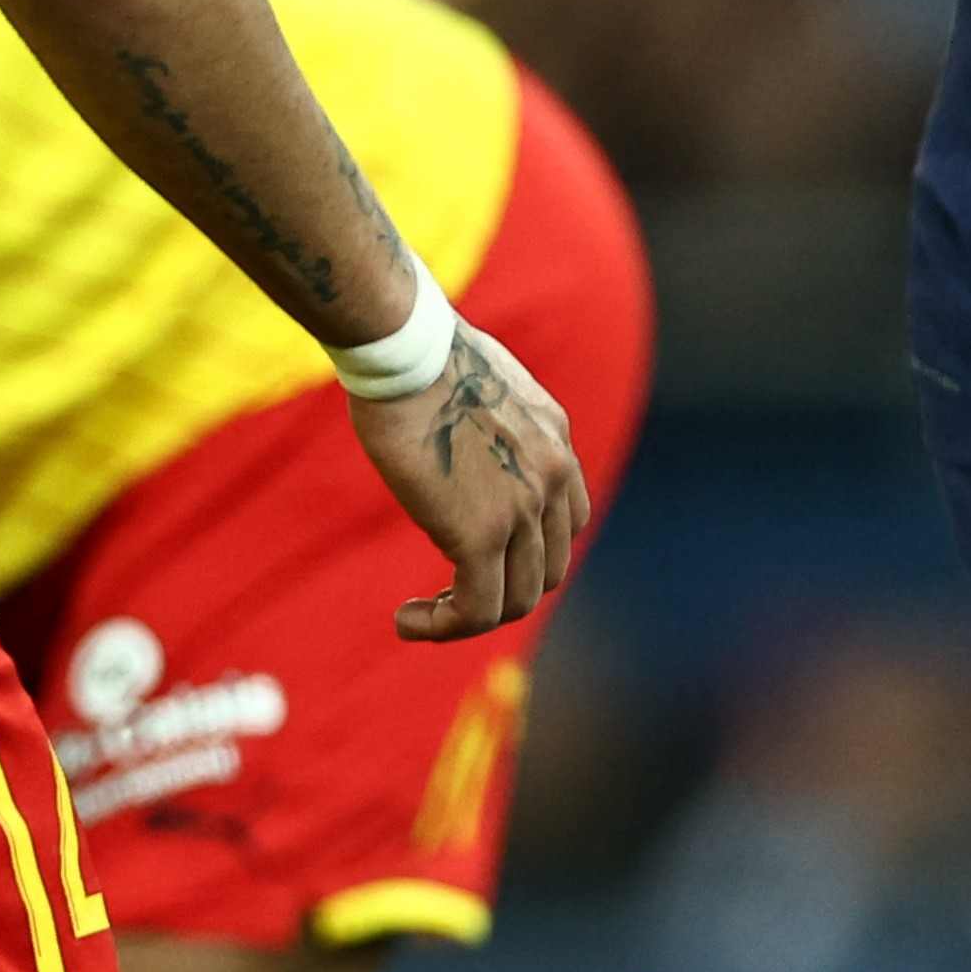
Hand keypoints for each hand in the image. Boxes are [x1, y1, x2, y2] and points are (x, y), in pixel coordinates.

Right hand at [353, 321, 589, 641]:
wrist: (405, 344)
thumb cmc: (417, 349)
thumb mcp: (474, 378)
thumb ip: (482, 415)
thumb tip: (451, 417)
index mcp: (554, 439)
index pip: (565, 520)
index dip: (526, 551)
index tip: (478, 557)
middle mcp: (553, 476)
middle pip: (549, 568)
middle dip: (502, 589)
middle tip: (447, 594)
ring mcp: (523, 508)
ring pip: (517, 598)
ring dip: (469, 616)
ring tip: (422, 614)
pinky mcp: (479, 533)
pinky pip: (477, 608)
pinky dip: (445, 626)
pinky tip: (407, 621)